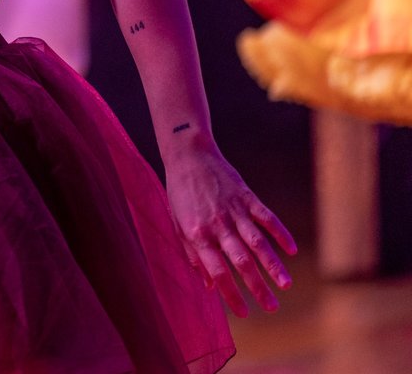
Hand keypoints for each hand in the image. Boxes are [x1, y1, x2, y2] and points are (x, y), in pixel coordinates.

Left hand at [165, 146, 295, 315]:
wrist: (188, 156)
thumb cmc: (180, 194)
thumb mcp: (178, 225)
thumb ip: (193, 254)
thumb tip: (209, 285)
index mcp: (198, 234)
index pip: (217, 271)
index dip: (230, 294)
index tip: (244, 313)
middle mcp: (218, 225)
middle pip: (240, 262)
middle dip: (257, 287)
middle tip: (272, 308)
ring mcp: (234, 210)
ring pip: (257, 243)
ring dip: (273, 266)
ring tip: (286, 285)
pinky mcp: (247, 197)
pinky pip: (267, 218)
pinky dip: (280, 234)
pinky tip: (291, 250)